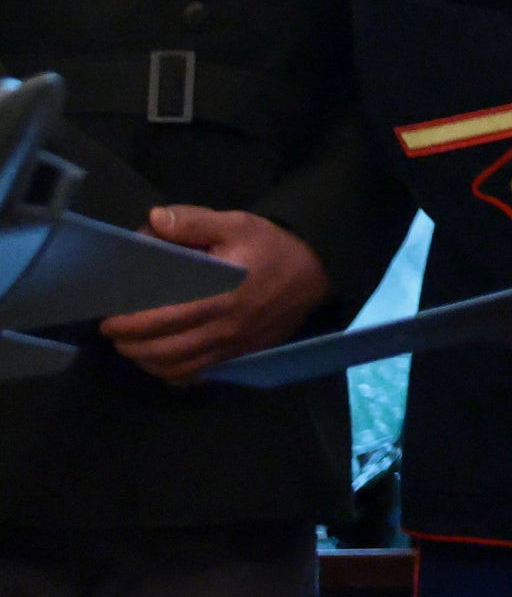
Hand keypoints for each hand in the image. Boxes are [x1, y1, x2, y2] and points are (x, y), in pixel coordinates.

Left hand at [98, 207, 325, 383]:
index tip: (109, 319)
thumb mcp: (237, 224)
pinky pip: (199, 376)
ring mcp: (233, 347)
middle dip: (131, 346)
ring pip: (178, 368)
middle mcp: (224, 329)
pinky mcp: (241, 355)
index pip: (163, 320)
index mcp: (221, 296)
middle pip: (165, 351)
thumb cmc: (272, 247)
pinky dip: (174, 374)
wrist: (317, 271)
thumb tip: (153, 220)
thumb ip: (194, 223)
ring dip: (148, 362)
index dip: (130, 325)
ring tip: (134, 348)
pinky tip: (165, 362)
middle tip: (115, 334)